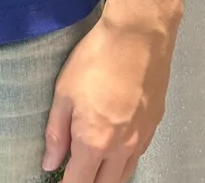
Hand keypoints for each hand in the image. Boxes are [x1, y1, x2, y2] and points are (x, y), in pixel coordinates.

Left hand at [42, 0, 180, 182]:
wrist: (139, 35)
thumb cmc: (96, 58)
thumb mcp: (64, 92)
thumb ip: (56, 133)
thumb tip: (50, 163)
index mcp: (95, 143)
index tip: (58, 180)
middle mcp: (122, 149)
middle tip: (73, 170)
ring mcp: (142, 139)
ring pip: (124, 174)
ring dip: (107, 175)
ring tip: (92, 164)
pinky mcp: (154, 126)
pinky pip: (138, 155)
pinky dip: (124, 159)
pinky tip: (114, 145)